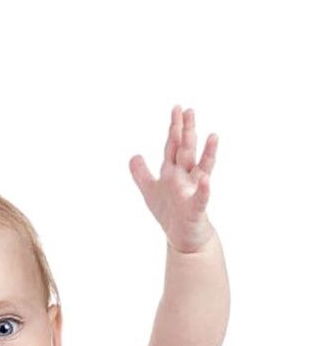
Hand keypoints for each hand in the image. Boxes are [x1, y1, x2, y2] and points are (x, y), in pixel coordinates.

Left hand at [129, 105, 217, 252]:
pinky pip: (201, 198)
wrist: (184, 237)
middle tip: (189, 110)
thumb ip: (141, 173)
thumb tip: (134, 155)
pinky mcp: (196, 208)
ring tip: (213, 136)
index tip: (176, 108)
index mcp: (174, 172)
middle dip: (187, 132)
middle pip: (187, 151)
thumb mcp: (150, 191)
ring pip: (200, 168)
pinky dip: (204, 190)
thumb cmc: (170, 213)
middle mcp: (186, 177)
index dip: (173, 129)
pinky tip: (206, 181)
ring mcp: (193, 191)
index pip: (174, 146)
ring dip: (206, 153)